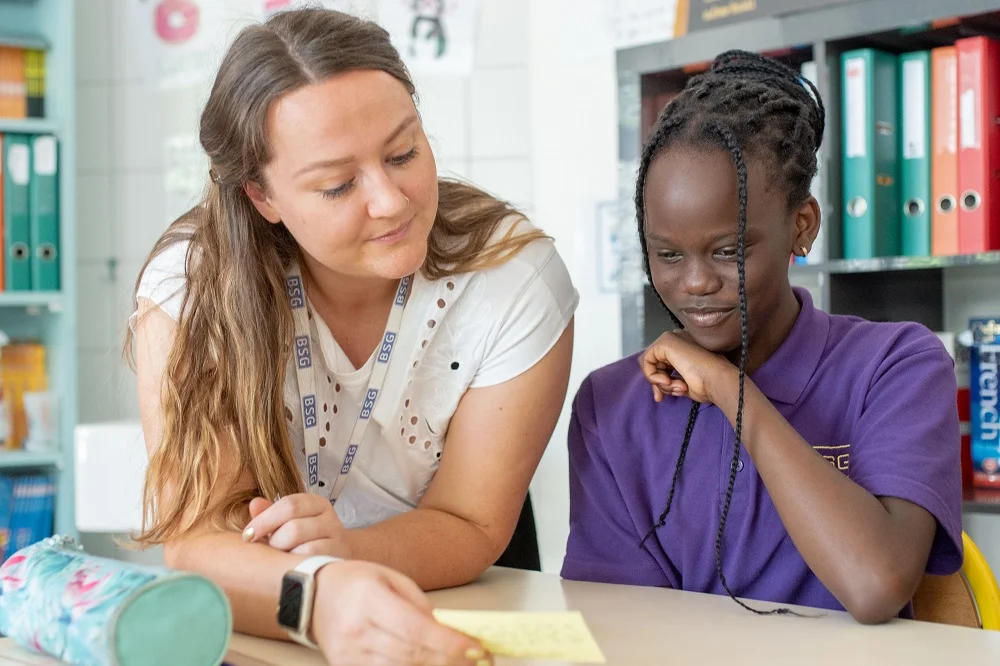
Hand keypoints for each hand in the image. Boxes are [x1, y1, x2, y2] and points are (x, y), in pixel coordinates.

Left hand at [243, 493, 351, 557]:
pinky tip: (292, 566)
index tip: (247, 535)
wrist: (334, 561)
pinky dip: (296, 562)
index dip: (264, 520)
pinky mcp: (338, 554)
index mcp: (315, 503)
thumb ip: (269, 514)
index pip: (289, 504)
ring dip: (284, 552)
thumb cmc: (304, 542)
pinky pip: (311, 556)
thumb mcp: (286, 525)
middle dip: (274, 541)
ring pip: (302, 543)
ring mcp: (336, 536)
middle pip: (293, 525)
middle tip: (270, 550)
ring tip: (281, 558)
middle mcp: (329, 516)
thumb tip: (254, 504)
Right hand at [312, 559, 491, 665]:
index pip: (415, 629)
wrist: (313, 596)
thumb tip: (445, 629)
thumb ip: (418, 604)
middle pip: (411, 654)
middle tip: (476, 659)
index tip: (474, 647)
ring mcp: (349, 655)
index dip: (448, 643)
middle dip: (448, 659)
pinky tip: (426, 664)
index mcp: (369, 599)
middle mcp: (357, 630)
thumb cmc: (353, 582)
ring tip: (456, 663)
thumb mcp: (390, 578)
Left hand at [639, 330, 735, 403]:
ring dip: (659, 382)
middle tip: (662, 397)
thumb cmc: (708, 384)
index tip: (662, 397)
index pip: (662, 364)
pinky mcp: (666, 341)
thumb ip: (670, 382)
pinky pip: (646, 360)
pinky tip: (668, 381)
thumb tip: (657, 391)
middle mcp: (678, 339)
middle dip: (656, 383)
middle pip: (653, 363)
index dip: (659, 382)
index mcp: (685, 348)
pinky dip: (652, 375)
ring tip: (676, 387)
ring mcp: (672, 338)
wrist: (718, 380)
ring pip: (649, 362)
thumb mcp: (683, 384)